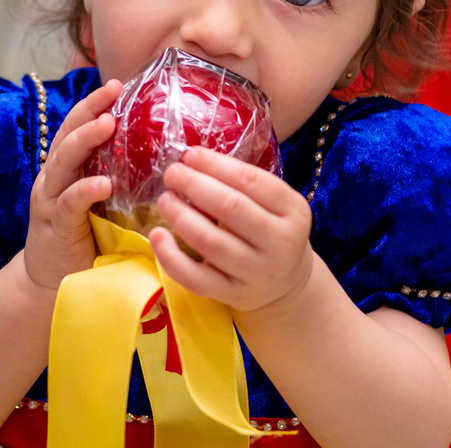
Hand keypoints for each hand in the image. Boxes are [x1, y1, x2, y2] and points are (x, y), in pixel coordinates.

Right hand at [23, 79, 121, 290]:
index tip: (116, 84)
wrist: (49, 283)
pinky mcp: (55, 226)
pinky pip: (68, 203)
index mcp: (66, 169)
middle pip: (68, 134)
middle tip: (112, 91)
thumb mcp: (101, 203)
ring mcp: (50, 200)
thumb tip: (165, 159)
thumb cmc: (85, 240)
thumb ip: (120, 181)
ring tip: (107, 123)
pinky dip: (85, 190)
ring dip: (85, 140)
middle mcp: (54, 178)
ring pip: (64, 161)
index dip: (94, 104)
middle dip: (89, 109)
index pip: (76, 127)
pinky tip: (103, 183)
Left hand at [150, 147, 313, 313]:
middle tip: (172, 173)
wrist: (286, 286)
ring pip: (212, 242)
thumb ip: (242, 187)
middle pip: (232, 208)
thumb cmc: (271, 233)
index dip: (216, 165)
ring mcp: (256, 271)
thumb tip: (192, 164)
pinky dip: (171, 257)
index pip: (252, 181)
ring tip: (165, 200)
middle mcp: (280, 242)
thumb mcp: (274, 207)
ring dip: (181, 216)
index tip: (191, 155)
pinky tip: (157, 236)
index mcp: (293, 210)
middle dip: (195, 185)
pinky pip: (196, 278)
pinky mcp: (233, 294)